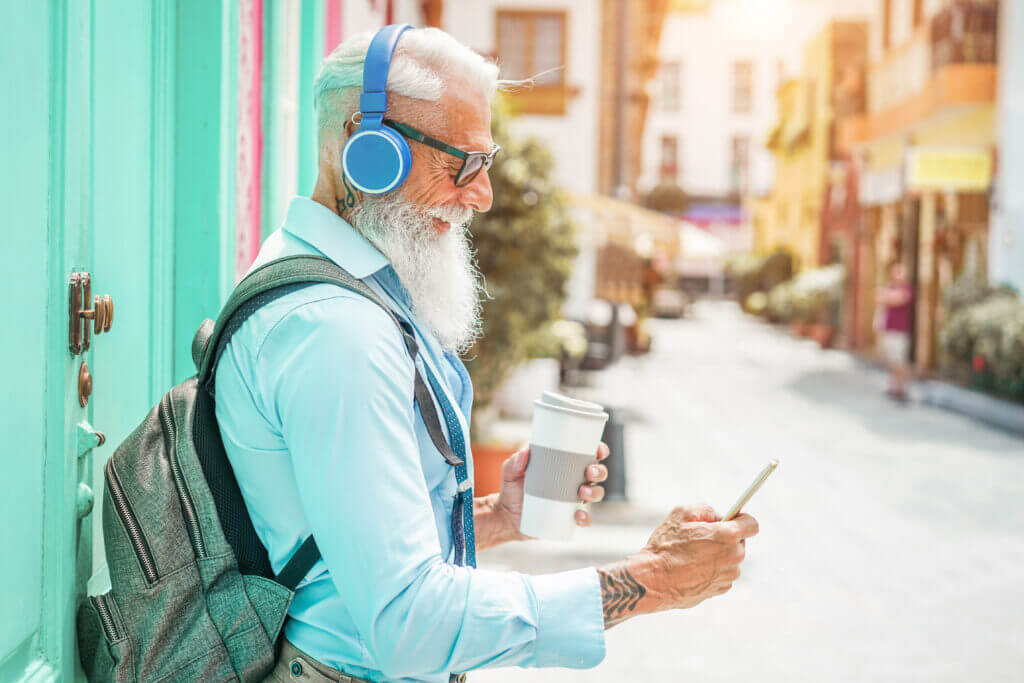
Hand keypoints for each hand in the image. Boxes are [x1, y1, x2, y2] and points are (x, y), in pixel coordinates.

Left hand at [494, 442, 609, 540]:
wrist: (506, 517)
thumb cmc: (512, 490)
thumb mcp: (511, 473)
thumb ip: (515, 462)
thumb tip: (525, 452)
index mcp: (565, 465)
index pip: (588, 455)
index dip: (599, 451)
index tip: (598, 450)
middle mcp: (573, 481)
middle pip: (597, 474)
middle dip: (599, 471)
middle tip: (589, 472)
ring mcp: (572, 500)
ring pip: (595, 494)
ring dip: (595, 492)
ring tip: (582, 492)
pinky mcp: (568, 518)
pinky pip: (584, 519)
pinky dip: (585, 518)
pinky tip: (578, 515)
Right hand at [598, 503, 757, 625]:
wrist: (653, 580)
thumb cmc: (665, 546)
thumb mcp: (681, 514)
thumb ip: (705, 509)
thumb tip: (717, 516)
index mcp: (727, 535)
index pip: (752, 524)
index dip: (742, 519)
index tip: (732, 519)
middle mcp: (734, 556)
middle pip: (740, 542)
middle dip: (725, 537)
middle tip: (702, 537)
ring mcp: (728, 575)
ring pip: (730, 559)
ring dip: (718, 555)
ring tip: (692, 556)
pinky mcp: (721, 589)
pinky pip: (722, 574)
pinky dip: (712, 570)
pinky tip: (692, 569)